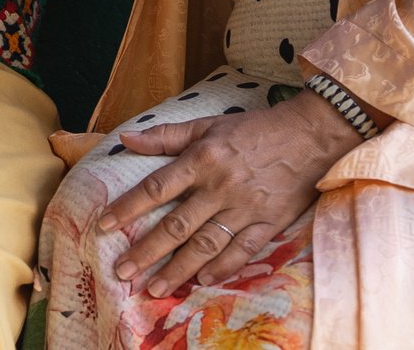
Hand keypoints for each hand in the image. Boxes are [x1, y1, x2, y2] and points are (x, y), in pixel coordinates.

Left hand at [102, 92, 363, 296]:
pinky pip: (243, 251)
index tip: (104, 226)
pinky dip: (223, 268)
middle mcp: (219, 187)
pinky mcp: (269, 222)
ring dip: (179, 269)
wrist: (309, 135)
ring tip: (156, 288)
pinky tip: (203, 281)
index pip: (156, 188)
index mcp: (201, 160)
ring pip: (206, 244)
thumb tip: (124, 139)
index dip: (128, 208)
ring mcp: (245, 208)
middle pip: (177, 225)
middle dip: (147, 251)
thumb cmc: (253, 129)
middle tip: (123, 272)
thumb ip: (165, 135)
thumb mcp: (207, 124)